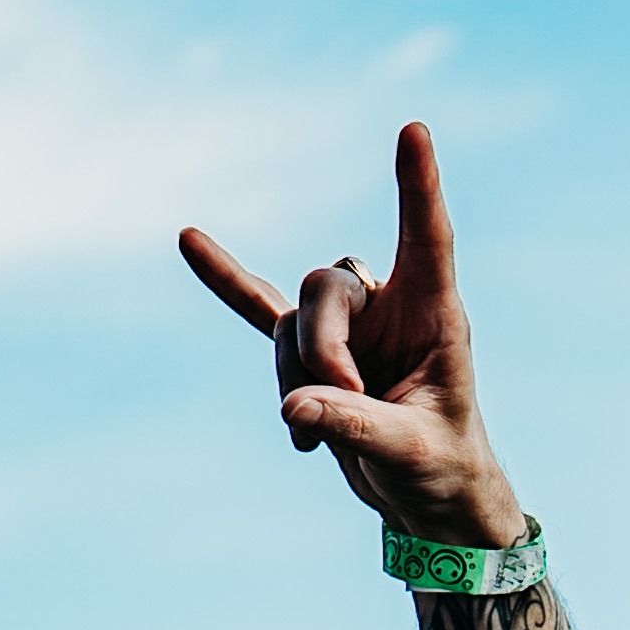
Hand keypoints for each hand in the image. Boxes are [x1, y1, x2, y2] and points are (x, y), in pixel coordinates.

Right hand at [177, 121, 524, 548]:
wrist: (426, 499)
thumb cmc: (441, 469)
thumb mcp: (407, 452)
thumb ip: (353, 428)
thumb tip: (292, 408)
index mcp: (435, 314)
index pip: (428, 236)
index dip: (418, 185)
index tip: (414, 131)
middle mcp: (390, 306)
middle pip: (328, 287)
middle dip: (321, 345)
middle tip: (344, 401)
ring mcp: (348, 326)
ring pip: (292, 320)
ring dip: (295, 373)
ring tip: (319, 428)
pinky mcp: (313, 353)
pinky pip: (259, 308)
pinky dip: (227, 281)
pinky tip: (189, 240)